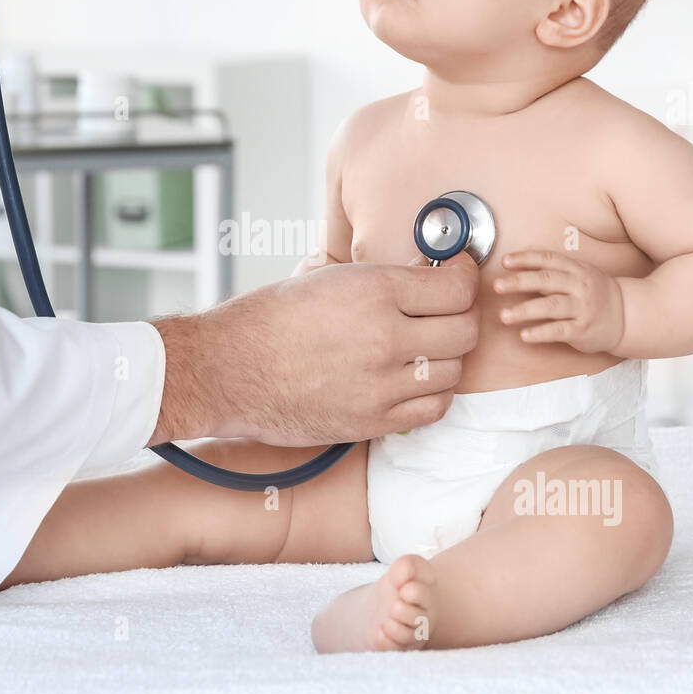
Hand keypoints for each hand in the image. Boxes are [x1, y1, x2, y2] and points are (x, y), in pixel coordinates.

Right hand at [150, 251, 481, 445]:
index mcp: (373, 290)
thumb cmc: (266, 321)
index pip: (457, 286)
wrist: (226, 371)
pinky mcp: (373, 421)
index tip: (460, 274)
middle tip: (448, 311)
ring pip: (453, 372)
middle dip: (462, 317)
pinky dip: (433, 394)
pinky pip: (432, 409)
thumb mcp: (324, 277)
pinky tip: (417, 380)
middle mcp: (384, 337)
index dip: (466, 276)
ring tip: (427, 346)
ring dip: (447, 358)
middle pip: (465, 331)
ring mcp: (381, 384)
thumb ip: (381, 278)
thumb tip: (424, 272)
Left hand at [492, 249, 624, 353]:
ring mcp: (582, 308)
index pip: (548, 259)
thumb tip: (518, 271)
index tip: (505, 261)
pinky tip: (524, 335)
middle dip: (519, 282)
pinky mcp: (583, 329)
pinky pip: (560, 330)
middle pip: (546, 281)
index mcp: (576, 270)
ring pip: (551, 306)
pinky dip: (541, 333)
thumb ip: (552, 273)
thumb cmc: (595, 294)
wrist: (628, 315)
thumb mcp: (579, 276)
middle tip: (496, 286)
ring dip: (525, 310)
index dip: (526, 259)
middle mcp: (579, 286)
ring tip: (503, 315)